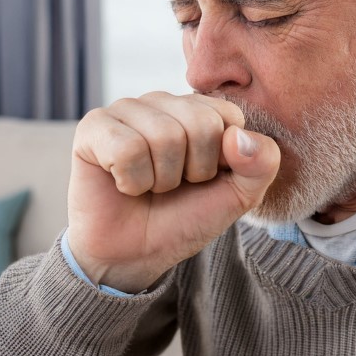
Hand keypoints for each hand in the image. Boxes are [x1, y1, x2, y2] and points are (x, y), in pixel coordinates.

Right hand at [66, 92, 279, 292]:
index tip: (203, 178)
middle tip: (173, 185)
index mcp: (199, 108)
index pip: (229, 116)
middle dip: (193, 170)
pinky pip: (127, 149)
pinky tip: (123, 185)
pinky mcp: (93, 127)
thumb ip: (261, 164)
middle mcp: (163, 101)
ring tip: (149, 186)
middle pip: (200, 124)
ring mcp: (127, 109)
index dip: (221, 161)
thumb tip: (238, 136)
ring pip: (164, 136)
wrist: (137, 254)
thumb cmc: (186, 217)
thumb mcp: (239, 195)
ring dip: (161, 179)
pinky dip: (132, 181)